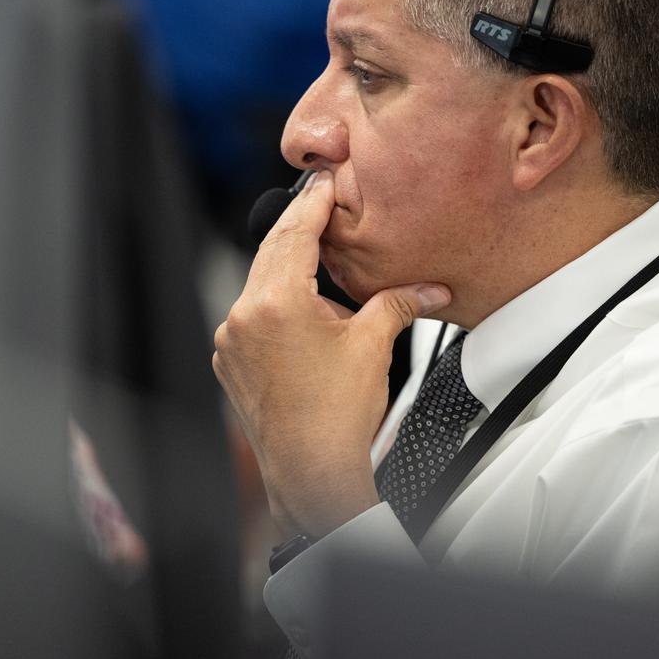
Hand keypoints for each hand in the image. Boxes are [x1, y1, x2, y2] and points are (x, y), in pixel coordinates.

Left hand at [212, 170, 450, 537]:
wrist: (312, 473)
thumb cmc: (338, 418)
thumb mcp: (374, 346)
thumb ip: (398, 302)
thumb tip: (428, 288)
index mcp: (276, 303)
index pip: (294, 233)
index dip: (314, 204)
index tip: (326, 185)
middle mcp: (243, 317)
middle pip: (272, 253)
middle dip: (300, 231)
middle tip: (323, 208)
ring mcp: (231, 342)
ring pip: (259, 285)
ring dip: (288, 270)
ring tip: (321, 262)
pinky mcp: (230, 362)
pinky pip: (251, 317)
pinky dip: (275, 305)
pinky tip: (304, 310)